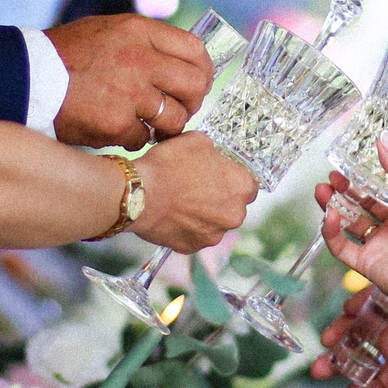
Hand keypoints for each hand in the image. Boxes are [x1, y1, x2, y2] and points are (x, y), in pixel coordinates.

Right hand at [48, 14, 214, 146]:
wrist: (27, 77)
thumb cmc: (67, 54)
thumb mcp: (109, 31)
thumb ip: (146, 42)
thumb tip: (183, 62)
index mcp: (139, 30)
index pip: (194, 49)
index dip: (203, 70)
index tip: (198, 83)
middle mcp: (140, 59)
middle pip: (194, 85)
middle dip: (192, 102)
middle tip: (180, 109)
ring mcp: (130, 93)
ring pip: (175, 117)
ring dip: (166, 125)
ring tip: (150, 124)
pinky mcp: (116, 123)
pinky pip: (144, 137)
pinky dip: (135, 138)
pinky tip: (119, 130)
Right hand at [131, 133, 254, 250]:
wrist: (138, 194)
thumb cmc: (168, 165)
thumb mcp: (197, 140)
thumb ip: (214, 152)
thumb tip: (212, 156)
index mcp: (242, 187)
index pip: (249, 185)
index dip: (233, 179)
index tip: (219, 175)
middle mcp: (234, 215)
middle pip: (233, 207)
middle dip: (219, 198)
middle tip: (196, 187)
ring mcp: (214, 235)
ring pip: (214, 223)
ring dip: (203, 214)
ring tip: (180, 201)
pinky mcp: (192, 247)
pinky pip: (194, 236)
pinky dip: (186, 227)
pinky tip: (172, 214)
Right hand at [321, 139, 387, 337]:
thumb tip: (384, 138)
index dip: (377, 173)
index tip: (360, 158)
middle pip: (366, 203)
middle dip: (348, 189)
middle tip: (333, 175)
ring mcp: (382, 245)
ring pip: (352, 221)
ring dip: (336, 205)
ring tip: (322, 189)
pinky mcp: (368, 263)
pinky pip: (343, 245)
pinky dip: (333, 231)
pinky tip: (330, 215)